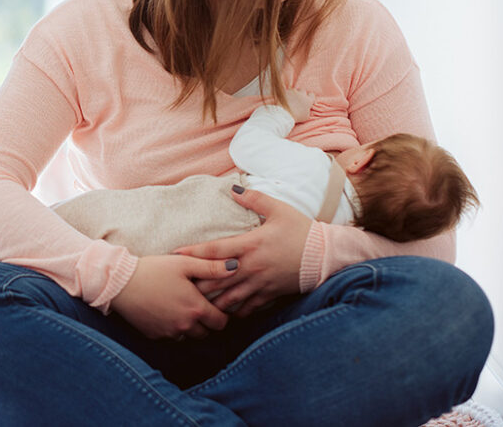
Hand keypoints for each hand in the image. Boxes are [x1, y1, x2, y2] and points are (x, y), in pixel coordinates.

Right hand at [110, 254, 237, 339]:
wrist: (120, 283)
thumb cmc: (153, 270)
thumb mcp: (184, 263)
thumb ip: (212, 267)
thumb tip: (236, 267)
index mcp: (195, 308)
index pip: (221, 322)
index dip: (222, 315)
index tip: (216, 305)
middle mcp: (185, 325)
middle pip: (207, 333)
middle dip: (207, 322)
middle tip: (199, 306)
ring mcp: (169, 333)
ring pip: (189, 337)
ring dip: (190, 327)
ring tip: (182, 308)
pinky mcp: (155, 336)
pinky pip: (172, 337)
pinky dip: (173, 329)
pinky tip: (167, 312)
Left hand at [173, 188, 311, 316]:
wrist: (326, 255)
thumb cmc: (301, 230)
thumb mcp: (279, 210)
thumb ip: (254, 199)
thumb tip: (233, 188)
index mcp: (251, 244)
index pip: (215, 250)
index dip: (194, 253)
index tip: (175, 255)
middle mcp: (252, 267)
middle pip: (216, 278)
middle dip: (196, 282)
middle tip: (178, 284)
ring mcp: (260, 284)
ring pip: (229, 297)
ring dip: (211, 300)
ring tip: (194, 302)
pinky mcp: (270, 295)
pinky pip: (247, 308)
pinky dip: (233, 311)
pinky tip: (222, 313)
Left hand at [284, 90, 314, 122]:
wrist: (285, 114)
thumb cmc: (296, 116)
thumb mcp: (305, 117)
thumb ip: (309, 113)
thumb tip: (311, 112)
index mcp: (308, 100)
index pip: (312, 95)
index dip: (310, 97)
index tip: (307, 100)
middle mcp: (302, 94)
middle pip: (303, 91)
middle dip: (301, 94)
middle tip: (298, 99)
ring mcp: (294, 92)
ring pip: (295, 89)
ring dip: (294, 93)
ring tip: (291, 98)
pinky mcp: (286, 91)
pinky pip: (287, 90)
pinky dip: (287, 92)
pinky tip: (285, 96)